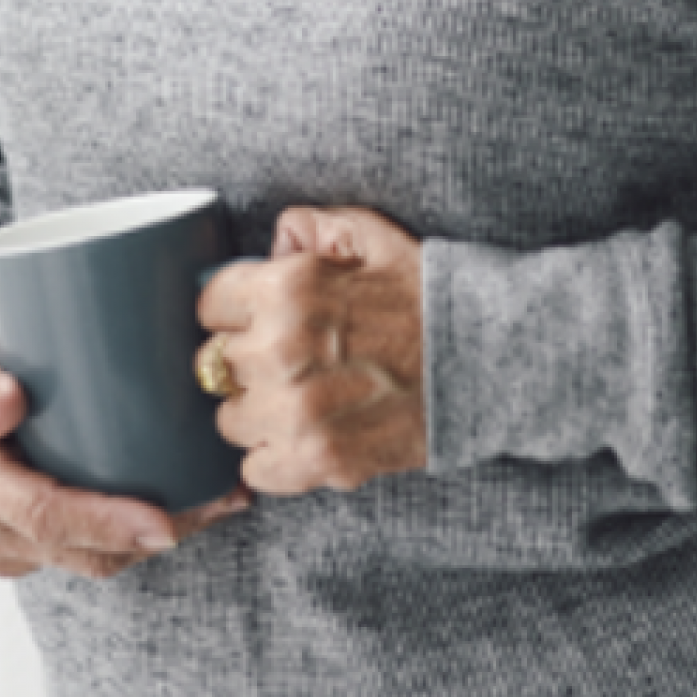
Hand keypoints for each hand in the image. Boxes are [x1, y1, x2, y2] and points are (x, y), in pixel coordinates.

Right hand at [0, 314, 250, 579]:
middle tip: (222, 499)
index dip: (105, 523)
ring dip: (151, 536)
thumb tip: (4, 407)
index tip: (165, 521)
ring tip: (219, 497)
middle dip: (153, 534)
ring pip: (86, 558)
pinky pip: (79, 549)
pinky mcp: (19, 543)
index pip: (41, 516)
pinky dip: (128, 531)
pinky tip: (180, 500)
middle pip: (77, 549)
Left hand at [195, 204, 426, 497]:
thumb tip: (274, 242)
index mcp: (288, 290)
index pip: (210, 304)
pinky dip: (276, 457)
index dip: (234, 308)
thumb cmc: (427, 294)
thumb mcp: (371, 234)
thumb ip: (310, 227)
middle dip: (244, 358)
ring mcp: (297, 414)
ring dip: (256, 410)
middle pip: (214, 365)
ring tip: (298, 397)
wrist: (487, 359)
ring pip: (230, 420)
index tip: (255, 315)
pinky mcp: (319, 461)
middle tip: (286, 356)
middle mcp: (281, 352)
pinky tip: (308, 433)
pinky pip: (256, 470)